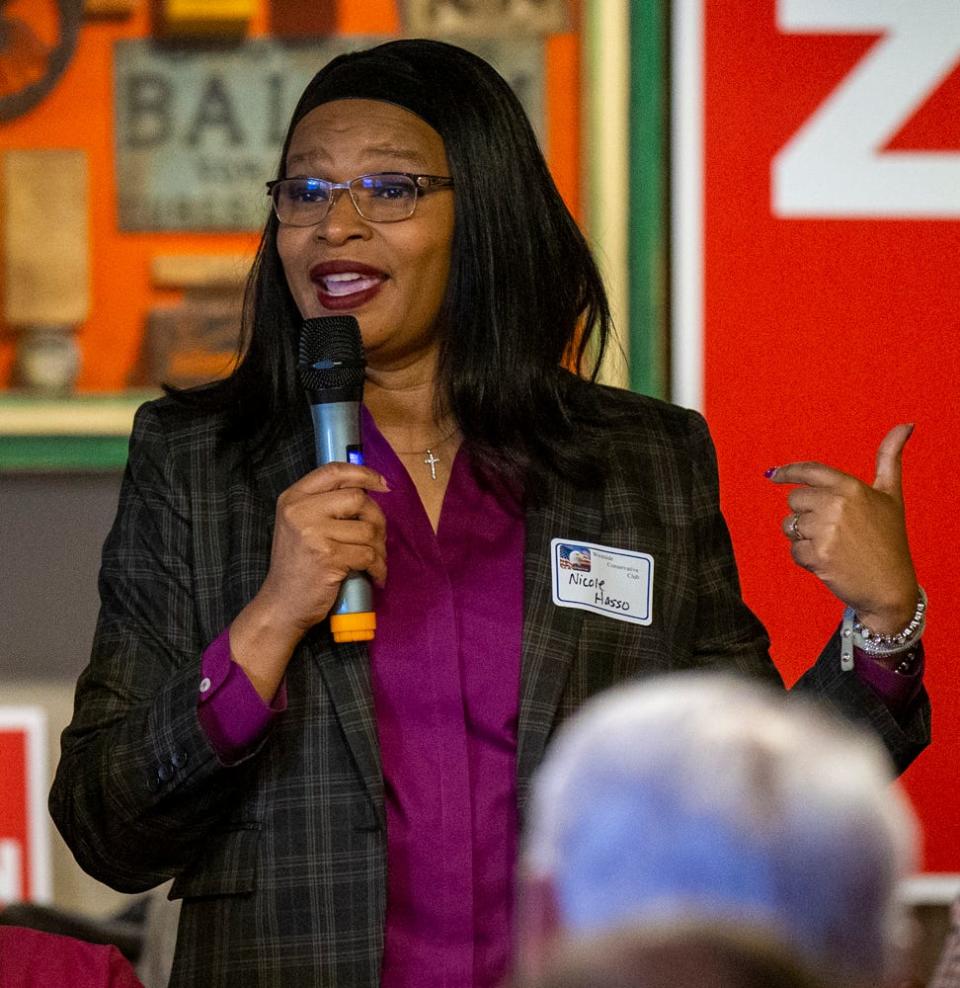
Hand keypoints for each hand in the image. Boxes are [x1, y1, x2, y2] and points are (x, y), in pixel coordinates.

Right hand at [230, 462, 388, 699]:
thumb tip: (370, 488)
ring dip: (379, 548)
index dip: (364, 474)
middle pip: (358, 498)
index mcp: (293, 498)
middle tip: (377, 538)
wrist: (282, 605)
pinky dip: (378, 567)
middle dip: (376, 519)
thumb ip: (326, 504)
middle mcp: (300, 511)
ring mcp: (313, 534)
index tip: (383, 485)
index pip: (334, 471)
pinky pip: (369, 555)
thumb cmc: (298, 566)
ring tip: (375, 561)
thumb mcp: (300, 525)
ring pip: (368, 529)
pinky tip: (374, 575)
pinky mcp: (328, 558)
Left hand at [767, 424, 917, 635]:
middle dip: (806, 514)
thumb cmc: (889, 539)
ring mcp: (826, 531)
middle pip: (794, 500)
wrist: (890, 586)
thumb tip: (905, 424)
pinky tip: (829, 562)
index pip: (810, 471)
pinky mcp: (817, 556)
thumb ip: (890, 458)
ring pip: (790, 526)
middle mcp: (837, 505)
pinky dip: (806, 558)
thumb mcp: (892, 496)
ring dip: (804, 537)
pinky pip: (794, 550)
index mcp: (851, 487)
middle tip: (831, 529)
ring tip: (832, 546)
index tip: (773, 475)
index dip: (788, 471)